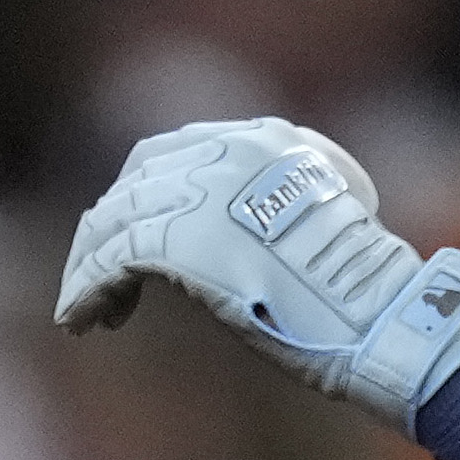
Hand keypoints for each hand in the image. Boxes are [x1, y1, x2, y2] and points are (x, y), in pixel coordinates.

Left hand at [56, 118, 459, 428]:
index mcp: (265, 140)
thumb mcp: (328, 225)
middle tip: (104, 279)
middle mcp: (228, 151)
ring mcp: (203, 190)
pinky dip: (86, 290)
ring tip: (84, 312)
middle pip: (136, 181)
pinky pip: (110, 258)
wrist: (379, 317)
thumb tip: (247, 237)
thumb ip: (281, 208)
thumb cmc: (368, 295)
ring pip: (114, 220)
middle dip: (111, 229)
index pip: (176, 151)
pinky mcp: (180, 239)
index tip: (141, 242)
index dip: (147, 196)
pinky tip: (79, 320)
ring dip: (91, 267)